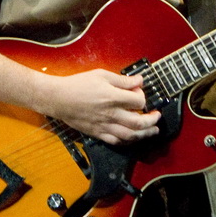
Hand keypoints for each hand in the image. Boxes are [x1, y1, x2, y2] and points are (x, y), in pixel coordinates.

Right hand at [38, 69, 158, 143]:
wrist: (58, 98)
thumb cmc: (78, 84)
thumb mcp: (101, 75)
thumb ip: (123, 80)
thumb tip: (139, 81)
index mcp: (113, 97)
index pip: (138, 101)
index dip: (143, 97)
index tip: (139, 93)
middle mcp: (111, 113)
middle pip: (139, 122)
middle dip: (152, 120)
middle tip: (156, 116)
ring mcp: (104, 125)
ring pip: (130, 135)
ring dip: (145, 134)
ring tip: (152, 130)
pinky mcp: (97, 133)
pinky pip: (116, 141)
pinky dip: (128, 141)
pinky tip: (133, 137)